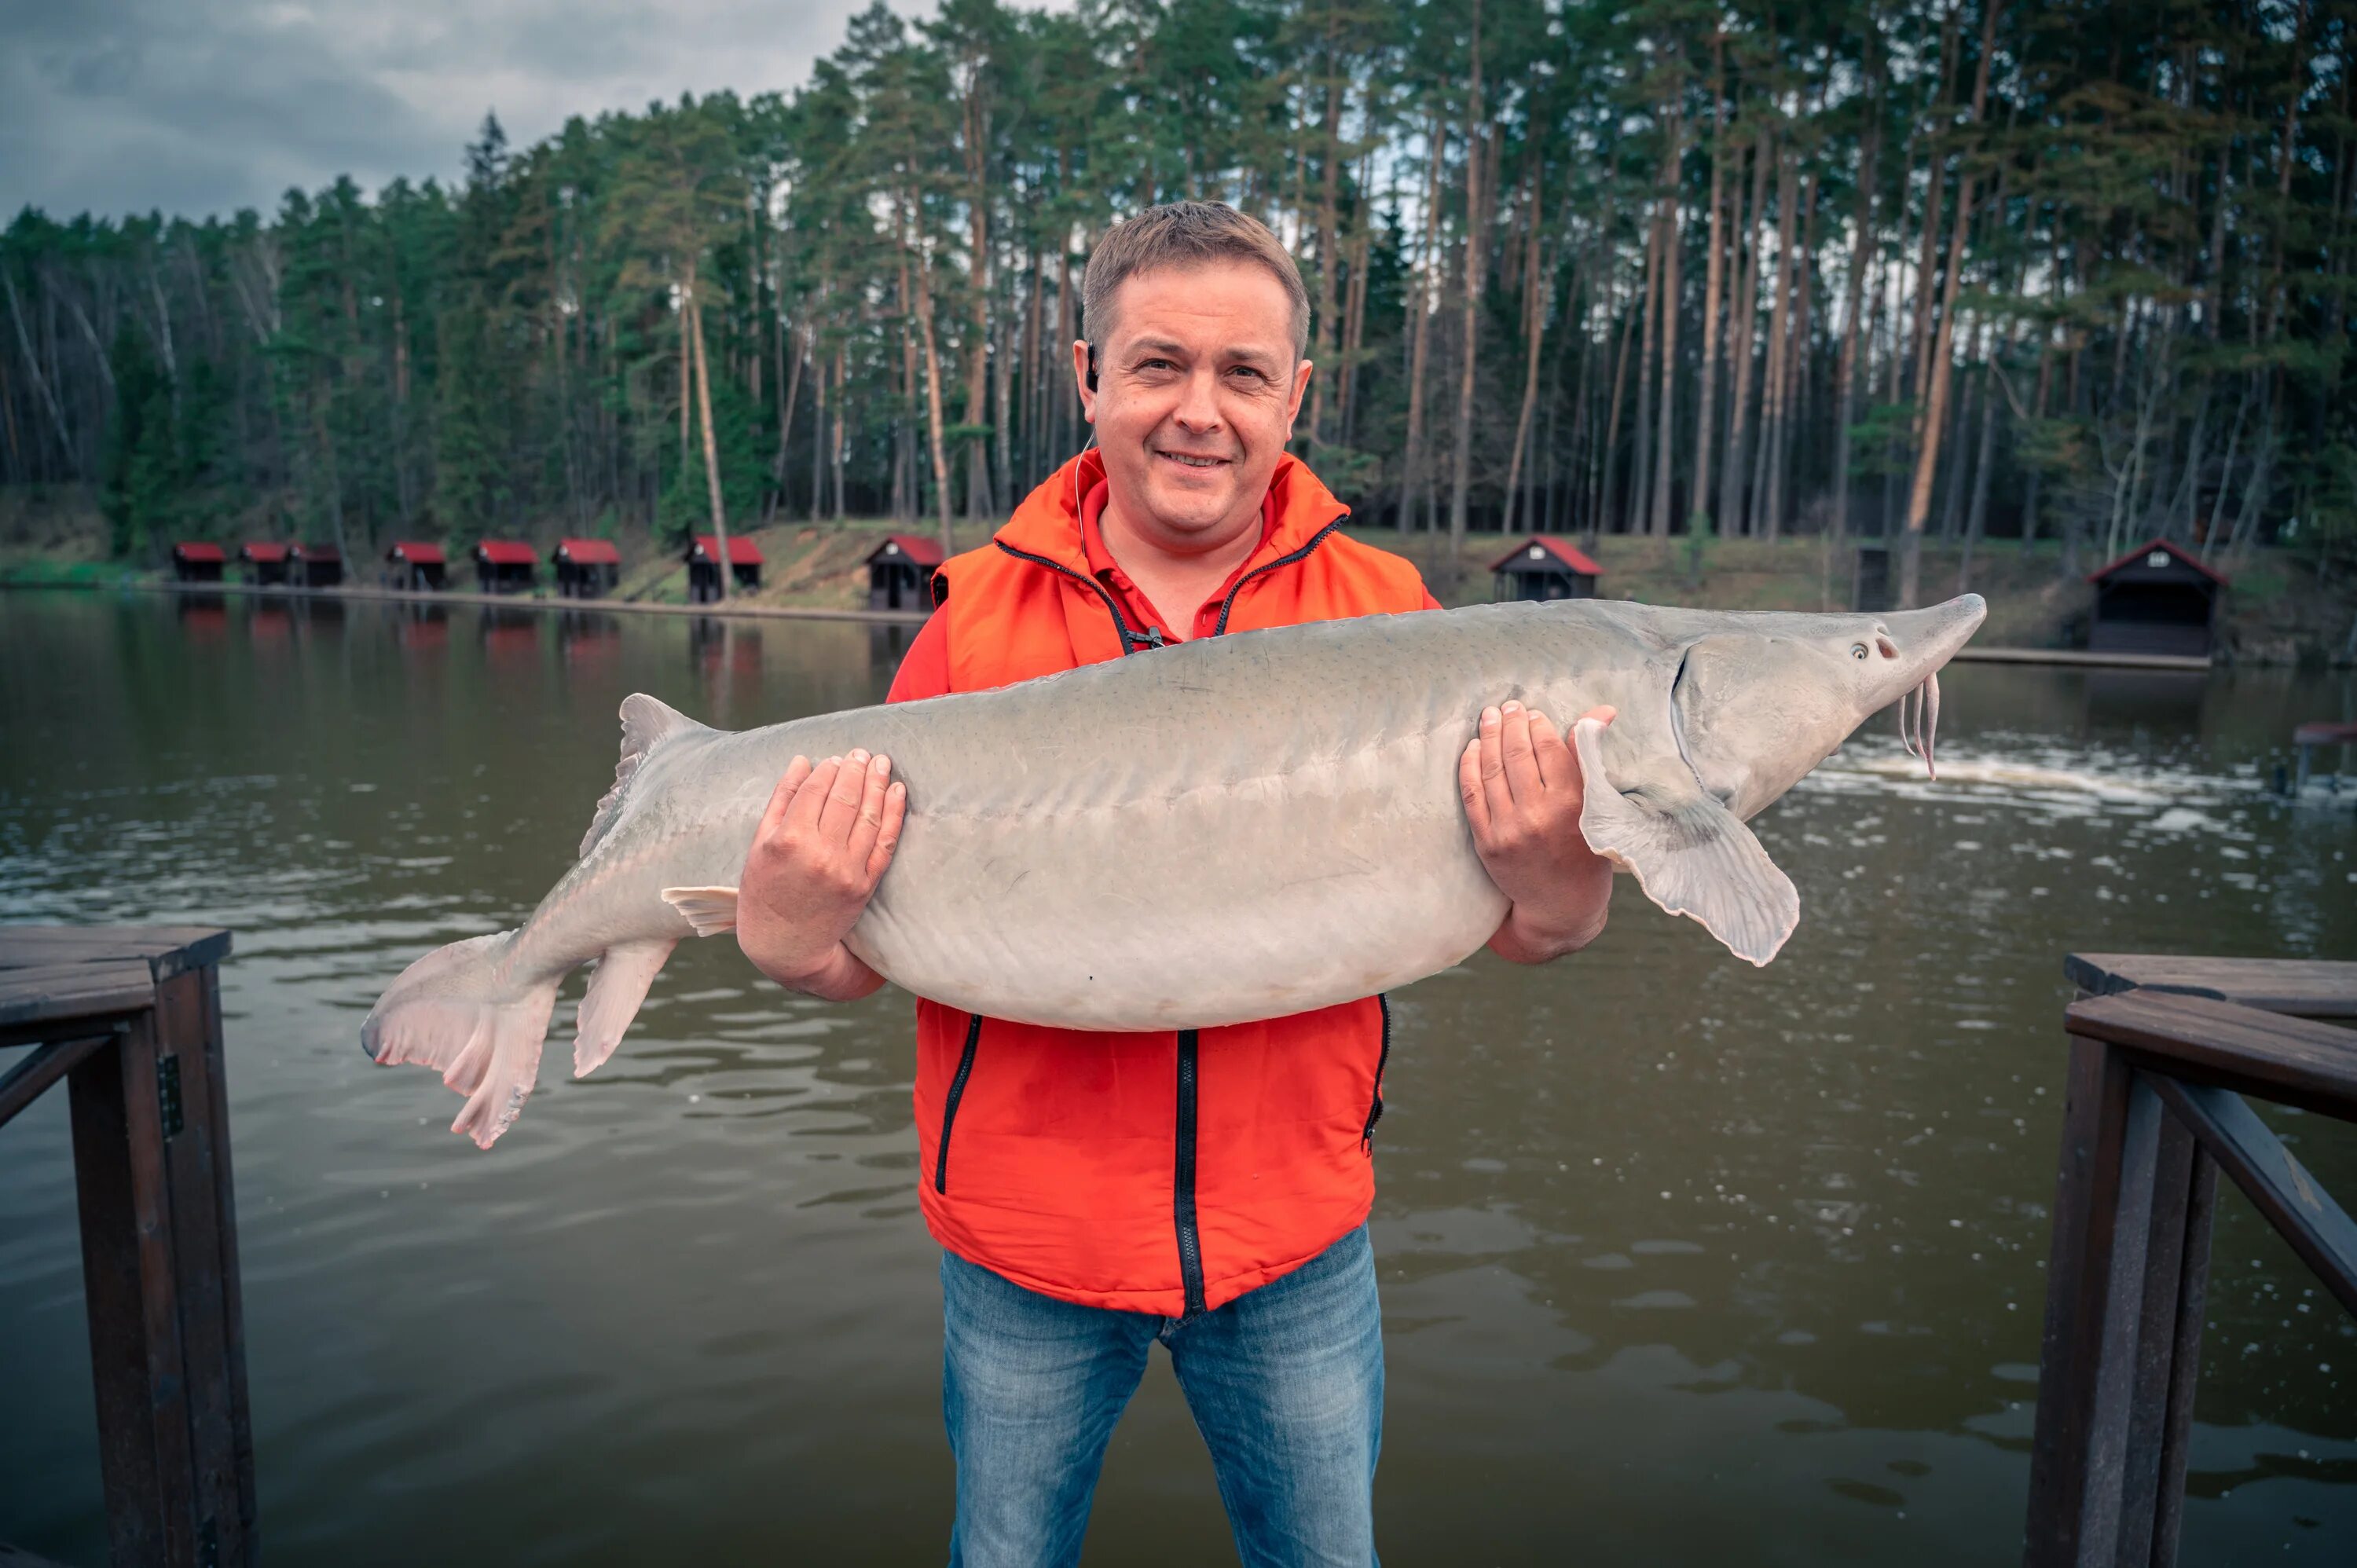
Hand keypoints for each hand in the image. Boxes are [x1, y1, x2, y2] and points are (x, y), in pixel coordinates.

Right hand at [736, 750, 906, 999]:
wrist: (785, 946)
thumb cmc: (764, 891)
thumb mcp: (759, 844)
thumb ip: (781, 800)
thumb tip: (802, 761)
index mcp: (788, 841)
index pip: (815, 791)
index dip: (828, 770)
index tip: (835, 758)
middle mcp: (820, 854)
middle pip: (845, 799)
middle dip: (855, 770)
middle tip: (861, 753)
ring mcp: (846, 870)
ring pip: (868, 816)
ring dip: (877, 784)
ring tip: (881, 762)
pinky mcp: (865, 885)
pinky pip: (885, 843)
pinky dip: (894, 814)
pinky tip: (897, 791)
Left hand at [1459, 700, 1617, 962]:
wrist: (1561, 909)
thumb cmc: (1586, 855)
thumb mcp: (1599, 809)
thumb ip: (1590, 759)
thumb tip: (1601, 712)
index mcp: (1573, 805)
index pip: (1550, 750)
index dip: (1538, 726)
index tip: (1533, 713)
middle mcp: (1539, 815)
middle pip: (1518, 755)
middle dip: (1511, 725)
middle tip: (1508, 706)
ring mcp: (1509, 830)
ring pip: (1493, 771)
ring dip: (1488, 738)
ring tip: (1489, 717)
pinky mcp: (1487, 843)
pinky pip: (1472, 796)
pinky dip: (1470, 767)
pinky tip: (1471, 748)